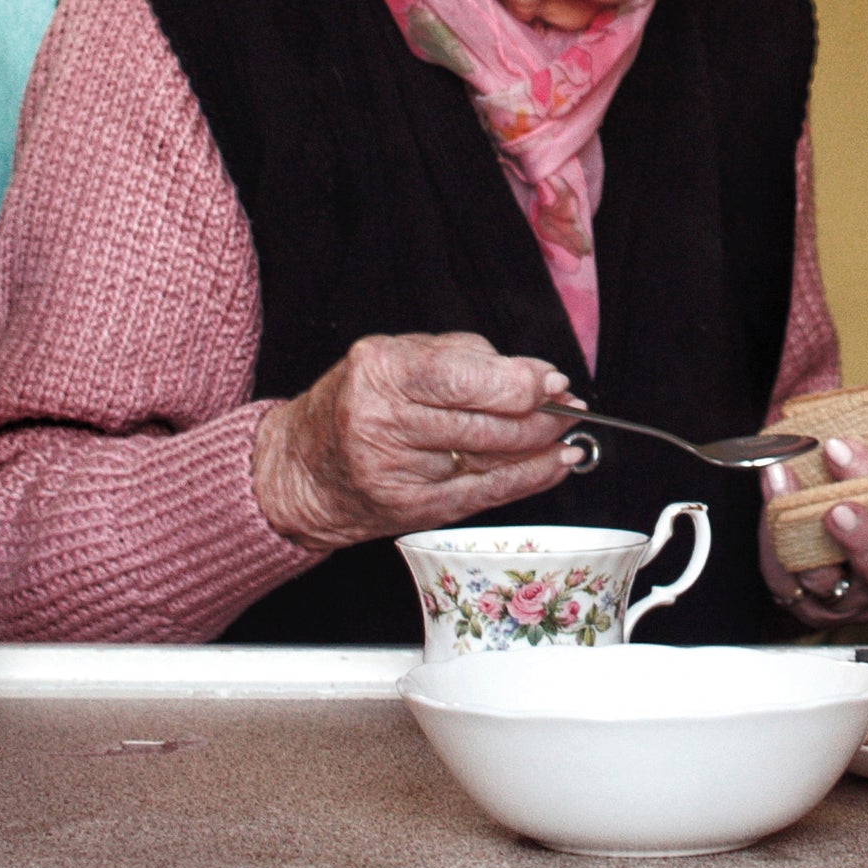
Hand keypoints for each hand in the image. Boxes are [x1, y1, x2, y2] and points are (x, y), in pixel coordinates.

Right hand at [251, 333, 582, 551]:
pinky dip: (528, 478)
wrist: (298, 472)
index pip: (464, 376)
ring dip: (541, 446)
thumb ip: (462, 359)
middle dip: (540, 414)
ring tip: (567, 434)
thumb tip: (534, 375)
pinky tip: (554, 465)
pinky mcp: (411, 509)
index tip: (552, 380)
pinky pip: (485, 494)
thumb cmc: (353, 406)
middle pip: (485, 420)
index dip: (520, 381)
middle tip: (568, 406)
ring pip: (491, 458)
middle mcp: (384, 421)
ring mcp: (397, 470)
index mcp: (380, 371)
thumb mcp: (394, 359)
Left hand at [764, 440, 867, 627]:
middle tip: (835, 507)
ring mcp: (849, 604)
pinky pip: (784, 578)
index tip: (842, 448)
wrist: (849, 553)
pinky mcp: (808, 608)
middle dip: (861, 538)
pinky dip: (770, 537)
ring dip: (794, 527)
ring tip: (780, 477)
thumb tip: (851, 404)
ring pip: (821, 580)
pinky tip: (769, 495)